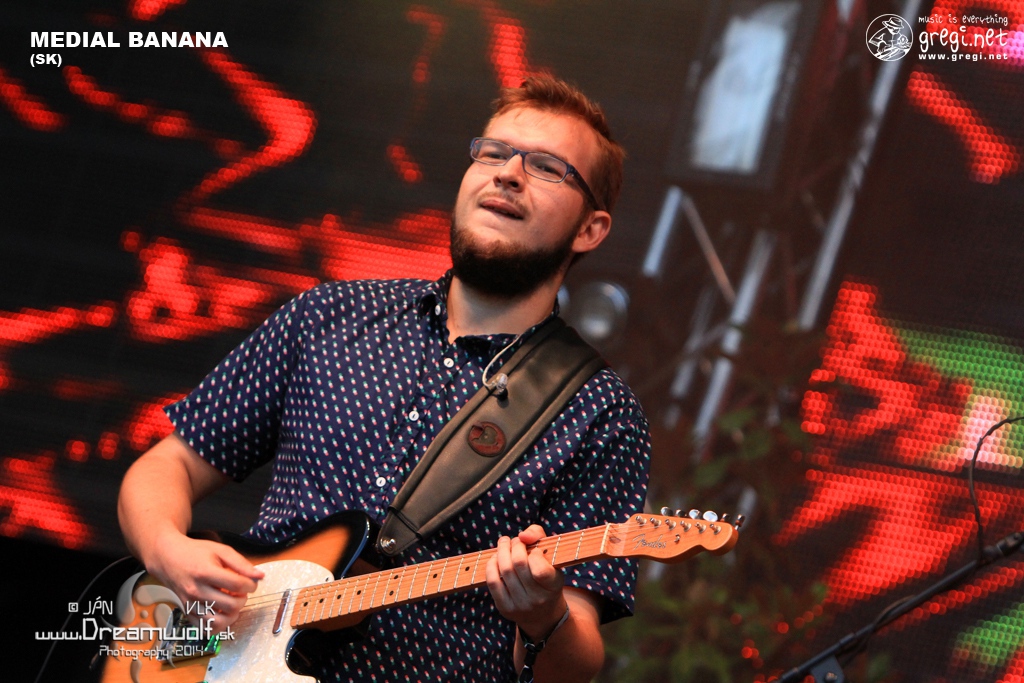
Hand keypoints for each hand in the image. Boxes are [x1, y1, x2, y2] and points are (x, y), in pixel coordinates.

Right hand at [144, 531, 263, 632]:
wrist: (168, 559)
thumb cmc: (196, 553)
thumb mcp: (220, 550)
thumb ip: (241, 563)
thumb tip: (260, 576)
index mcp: (205, 572)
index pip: (237, 585)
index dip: (251, 585)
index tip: (251, 583)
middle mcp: (196, 591)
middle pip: (231, 605)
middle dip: (243, 599)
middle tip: (240, 591)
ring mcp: (190, 604)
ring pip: (220, 621)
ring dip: (233, 613)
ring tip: (232, 601)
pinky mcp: (186, 613)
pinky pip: (206, 629)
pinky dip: (219, 624)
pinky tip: (222, 612)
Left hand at [485, 524, 566, 638]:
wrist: (542, 614)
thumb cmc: (546, 575)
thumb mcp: (551, 556)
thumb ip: (538, 536)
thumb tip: (522, 536)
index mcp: (553, 586)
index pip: (540, 569)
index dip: (534, 552)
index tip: (535, 549)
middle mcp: (538, 599)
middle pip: (518, 564)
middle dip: (514, 545)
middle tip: (515, 540)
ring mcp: (520, 605)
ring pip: (504, 570)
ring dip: (501, 551)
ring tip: (504, 544)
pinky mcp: (505, 609)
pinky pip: (493, 582)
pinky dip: (491, 565)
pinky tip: (495, 558)